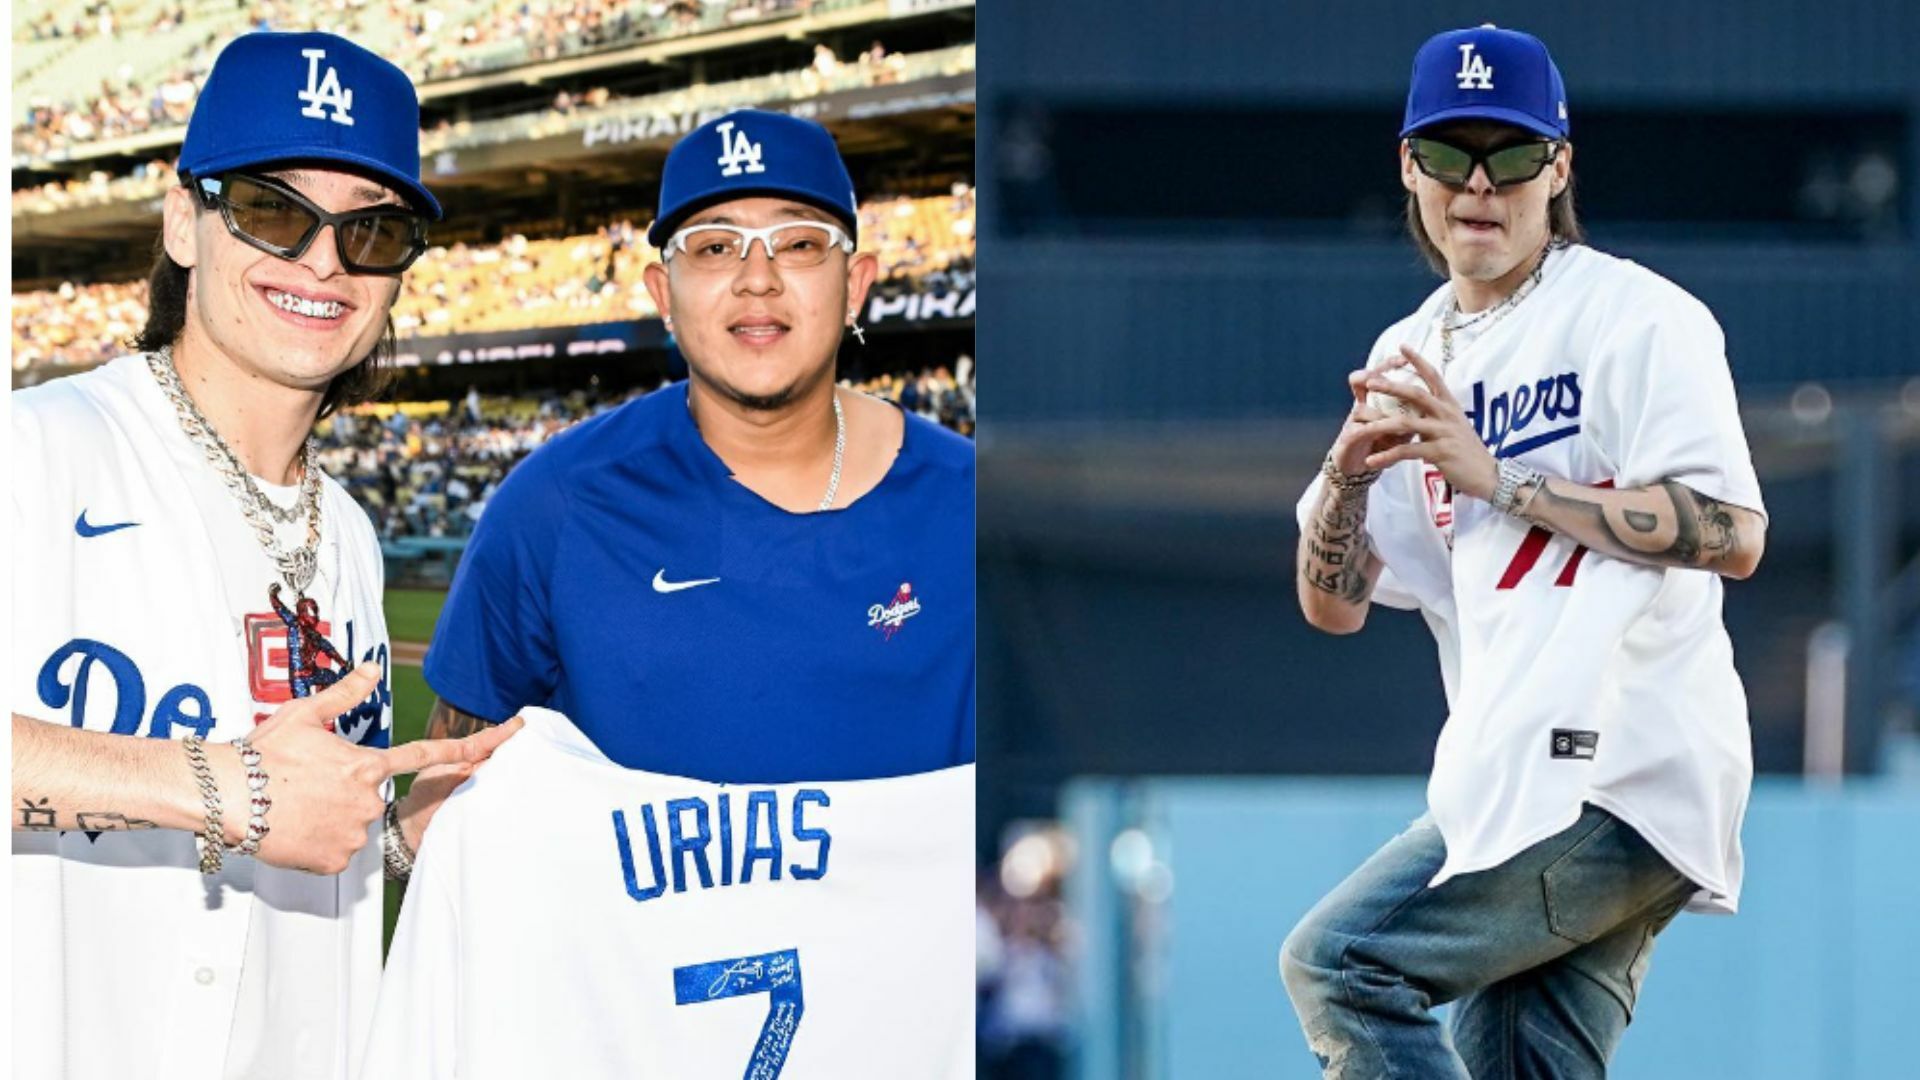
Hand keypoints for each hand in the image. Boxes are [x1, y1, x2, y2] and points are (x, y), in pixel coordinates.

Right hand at [213, 665, 520, 874]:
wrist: (229, 798)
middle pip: (368, 796)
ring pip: (351, 825)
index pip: (421, 756)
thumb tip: (373, 668)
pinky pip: (334, 852)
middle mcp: (366, 801)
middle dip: (344, 791)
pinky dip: (317, 843)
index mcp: (365, 765)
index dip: (458, 752)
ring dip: (329, 818)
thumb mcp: (305, 715)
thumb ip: (345, 694)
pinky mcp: (334, 861)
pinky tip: (293, 829)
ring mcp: (352, 834)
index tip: (491, 746)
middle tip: (304, 786)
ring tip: (294, 806)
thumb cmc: (262, 756)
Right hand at [1326, 367, 1412, 477]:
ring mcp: (1352, 421)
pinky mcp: (1346, 439)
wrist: (1359, 469)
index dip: (1389, 364)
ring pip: (1360, 409)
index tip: (1404, 358)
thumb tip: (1435, 400)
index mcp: (1376, 399)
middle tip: (1382, 376)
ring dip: (1377, 414)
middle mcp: (1361, 406)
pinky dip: (1368, 434)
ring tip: (1393, 422)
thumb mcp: (1400, 427)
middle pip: (1361, 382)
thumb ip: (1412, 413)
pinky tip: (1378, 438)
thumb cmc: (1382, 444)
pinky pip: (1355, 432)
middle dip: (1372, 376)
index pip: (1380, 374)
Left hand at [1353, 346, 1499, 499]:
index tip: (1402, 346)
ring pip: (1406, 423)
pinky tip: (1371, 460)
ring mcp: (1443, 433)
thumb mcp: (1455, 426)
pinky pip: (1407, 452)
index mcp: (1450, 405)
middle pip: (1416, 394)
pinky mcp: (1440, 453)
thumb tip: (1419, 405)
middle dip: (1391, 386)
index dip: (1418, 360)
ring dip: (1380, 425)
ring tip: (1359, 428)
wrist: (1488, 476)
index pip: (1433, 376)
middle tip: (1370, 382)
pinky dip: (1387, 456)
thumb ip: (1437, 414)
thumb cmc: (1468, 451)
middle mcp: (1447, 415)